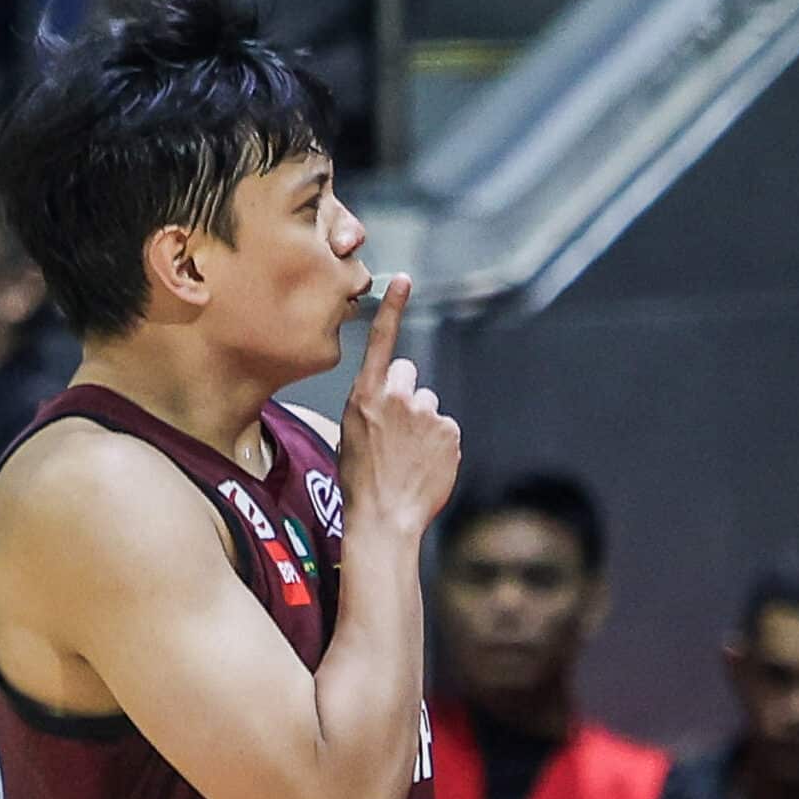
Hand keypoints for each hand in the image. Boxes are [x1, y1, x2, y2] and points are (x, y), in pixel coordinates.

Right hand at [337, 276, 460, 536]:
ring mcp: (427, 413)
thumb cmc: (361, 482)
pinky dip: (439, 445)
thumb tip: (389, 401)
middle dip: (406, 396)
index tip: (404, 280)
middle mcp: (398, 396)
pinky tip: (425, 466)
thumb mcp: (349, 435)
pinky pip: (446, 429)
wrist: (385, 519)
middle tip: (396, 433)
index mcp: (365, 395)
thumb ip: (370, 406)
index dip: (394, 307)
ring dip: (423, 424)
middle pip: (409, 375)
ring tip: (409, 457)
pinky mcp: (450, 431)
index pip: (382, 341)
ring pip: (429, 406)